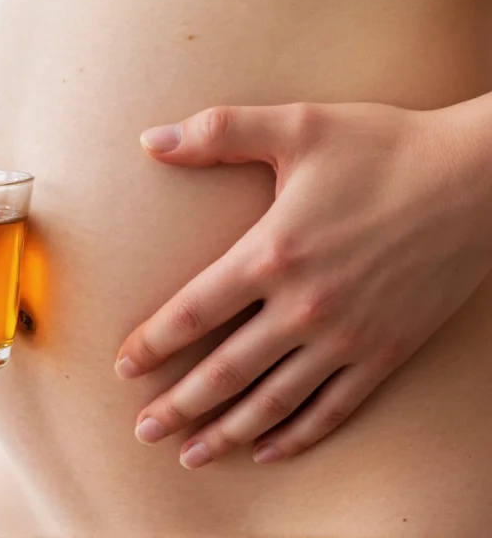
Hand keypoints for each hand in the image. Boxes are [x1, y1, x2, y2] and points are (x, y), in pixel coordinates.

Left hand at [116, 100, 491, 467]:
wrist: (481, 178)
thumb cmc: (385, 148)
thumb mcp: (297, 126)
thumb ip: (218, 132)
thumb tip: (150, 139)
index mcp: (273, 254)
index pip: (193, 312)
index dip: (153, 344)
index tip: (125, 367)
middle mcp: (305, 306)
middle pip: (225, 370)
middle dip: (178, 405)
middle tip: (143, 430)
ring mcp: (347, 337)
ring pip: (274, 401)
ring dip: (227, 432)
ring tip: (192, 453)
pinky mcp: (386, 352)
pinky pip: (334, 408)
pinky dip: (298, 435)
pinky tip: (269, 450)